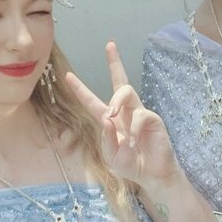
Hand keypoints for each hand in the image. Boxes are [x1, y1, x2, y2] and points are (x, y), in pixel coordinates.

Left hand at [65, 41, 179, 187]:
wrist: (153, 175)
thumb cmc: (132, 164)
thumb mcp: (112, 155)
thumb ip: (106, 139)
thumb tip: (106, 118)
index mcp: (111, 121)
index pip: (93, 101)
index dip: (81, 89)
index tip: (68, 75)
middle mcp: (125, 112)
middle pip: (120, 81)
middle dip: (115, 62)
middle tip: (110, 45)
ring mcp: (139, 113)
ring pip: (127, 91)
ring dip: (117, 101)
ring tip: (112, 116)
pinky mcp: (153, 119)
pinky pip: (141, 114)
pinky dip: (134, 129)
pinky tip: (133, 142)